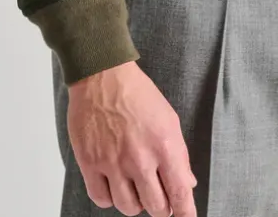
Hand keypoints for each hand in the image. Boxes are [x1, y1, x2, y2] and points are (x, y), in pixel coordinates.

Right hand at [67, 60, 197, 215]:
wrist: (102, 75)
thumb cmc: (137, 93)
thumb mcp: (168, 119)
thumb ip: (179, 155)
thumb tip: (188, 184)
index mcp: (165, 145)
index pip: (180, 194)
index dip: (185, 213)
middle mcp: (140, 158)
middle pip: (156, 208)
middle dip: (162, 207)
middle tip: (159, 197)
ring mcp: (113, 163)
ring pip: (129, 208)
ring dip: (136, 203)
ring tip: (136, 187)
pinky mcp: (90, 163)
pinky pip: (102, 200)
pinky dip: (109, 197)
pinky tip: (114, 184)